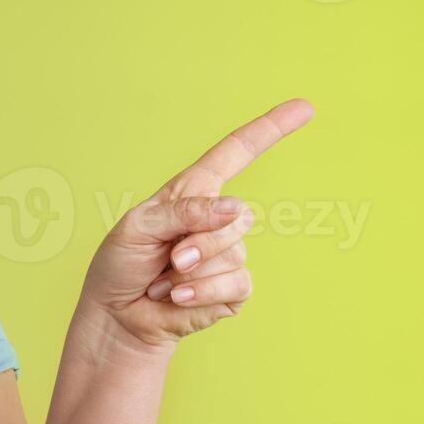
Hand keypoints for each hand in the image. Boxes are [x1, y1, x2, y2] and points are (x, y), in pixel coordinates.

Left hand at [79, 99, 313, 353]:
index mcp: (193, 191)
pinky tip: (177, 297)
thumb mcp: (138, 226)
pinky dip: (201, 293)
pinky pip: (235, 284)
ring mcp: (229, 254)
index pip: (237, 152)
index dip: (270, 129)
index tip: (305, 108)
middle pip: (237, 216)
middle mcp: (216, 219)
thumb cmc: (122, 264)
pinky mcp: (233, 288)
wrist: (118, 315)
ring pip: (232, 254)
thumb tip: (233, 209)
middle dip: (198, 241)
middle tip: (168, 257)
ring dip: (190, 272)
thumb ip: (184, 212)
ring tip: (164, 280)